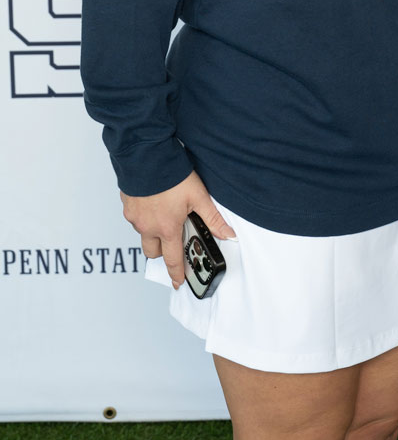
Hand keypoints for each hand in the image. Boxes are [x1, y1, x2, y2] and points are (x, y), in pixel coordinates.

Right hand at [120, 171, 235, 289]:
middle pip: (154, 252)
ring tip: (165, 215)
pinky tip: (153, 202)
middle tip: (174, 241)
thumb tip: (228, 234)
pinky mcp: (127, 206)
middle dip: (163, 251)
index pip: (173, 259)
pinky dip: (144, 216)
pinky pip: (135, 218)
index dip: (177, 273)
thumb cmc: (171, 175)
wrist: (147, 156)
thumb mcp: (199, 196)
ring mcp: (135, 218)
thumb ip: (213, 218)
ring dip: (153, 231)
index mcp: (167, 228)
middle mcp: (148, 227)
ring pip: (143, 234)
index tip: (179, 282)